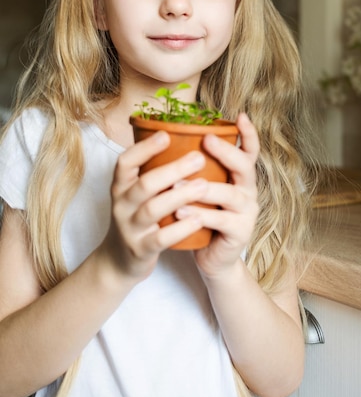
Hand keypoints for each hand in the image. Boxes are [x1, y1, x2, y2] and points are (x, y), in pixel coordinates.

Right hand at [98, 131, 210, 284]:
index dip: (144, 148)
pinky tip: (198, 219)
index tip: (167, 134)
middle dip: (172, 170)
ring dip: (179, 196)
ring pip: (152, 210)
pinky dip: (180, 228)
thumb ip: (153, 171)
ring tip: (204, 185)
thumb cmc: (138, 217)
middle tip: (199, 158)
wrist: (120, 261)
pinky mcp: (140, 250)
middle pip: (144, 184)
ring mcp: (129, 228)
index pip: (125, 162)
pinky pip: (160, 239)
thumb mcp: (136, 193)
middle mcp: (121, 205)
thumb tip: (183, 138)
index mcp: (121, 186)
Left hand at [181, 113, 259, 278]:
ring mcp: (247, 212)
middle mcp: (248, 190)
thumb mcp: (202, 188)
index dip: (248, 133)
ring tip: (179, 183)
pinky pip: (221, 221)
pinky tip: (180, 211)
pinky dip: (200, 215)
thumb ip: (197, 168)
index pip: (249, 150)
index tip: (240, 115)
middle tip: (207, 140)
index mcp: (239, 176)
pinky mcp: (240, 232)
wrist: (211, 257)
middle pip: (245, 166)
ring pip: (230, 194)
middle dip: (226, 152)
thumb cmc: (202, 216)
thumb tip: (170, 137)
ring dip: (205, 187)